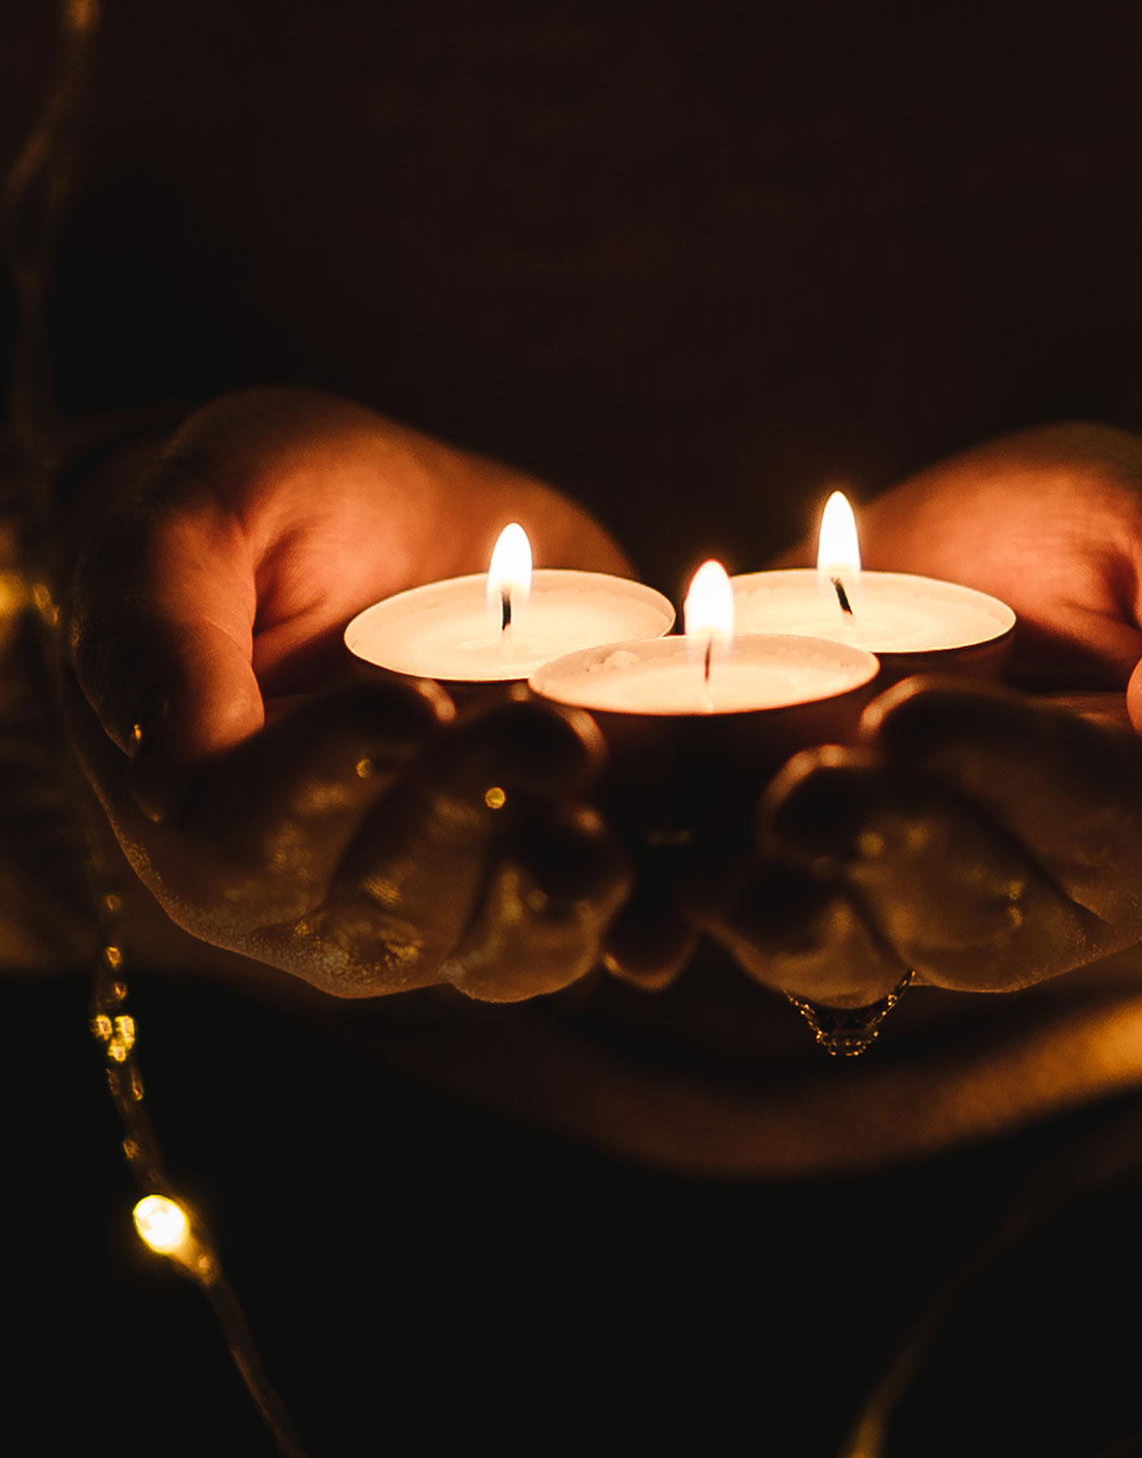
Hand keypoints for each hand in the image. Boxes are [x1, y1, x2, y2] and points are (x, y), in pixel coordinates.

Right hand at [62, 387, 631, 997]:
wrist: (379, 517)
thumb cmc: (261, 511)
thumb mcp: (196, 516)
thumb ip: (158, 626)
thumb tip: (170, 777)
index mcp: (198, 811)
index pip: (249, 843)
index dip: (334, 782)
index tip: (417, 702)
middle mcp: (309, 891)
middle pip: (386, 908)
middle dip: (475, 816)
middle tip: (551, 726)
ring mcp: (430, 900)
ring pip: (493, 945)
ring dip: (558, 884)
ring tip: (609, 784)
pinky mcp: (534, 876)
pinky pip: (580, 936)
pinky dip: (633, 930)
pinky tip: (668, 910)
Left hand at [703, 423, 1141, 1000]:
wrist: (976, 545)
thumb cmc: (1107, 536)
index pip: (1087, 812)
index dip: (997, 769)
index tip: (910, 718)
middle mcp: (1035, 884)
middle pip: (963, 901)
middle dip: (876, 851)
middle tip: (804, 793)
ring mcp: (916, 894)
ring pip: (859, 939)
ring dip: (788, 917)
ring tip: (724, 882)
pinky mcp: (815, 874)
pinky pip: (766, 923)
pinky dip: (710, 919)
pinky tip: (662, 900)